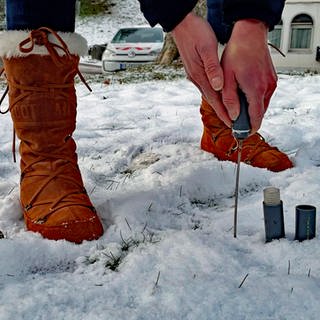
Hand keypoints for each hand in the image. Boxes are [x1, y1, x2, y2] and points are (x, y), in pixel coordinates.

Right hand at [172, 12, 231, 126]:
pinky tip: (218, 96)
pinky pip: (206, 87)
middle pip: (211, 100)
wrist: (181, 24)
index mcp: (200, 75)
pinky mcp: (195, 71)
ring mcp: (194, 75)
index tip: (231, 123)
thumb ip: (212, 67)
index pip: (214, 99)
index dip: (223, 112)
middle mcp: (196, 78)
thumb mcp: (206, 47)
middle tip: (231, 124)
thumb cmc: (195, 32)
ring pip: (209, 94)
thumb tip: (218, 86)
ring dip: (218, 105)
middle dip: (221, 113)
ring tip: (227, 113)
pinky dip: (214, 95)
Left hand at [221, 19, 276, 132]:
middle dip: (248, 119)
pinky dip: (255, 100)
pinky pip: (264, 95)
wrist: (250, 34)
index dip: (249, 128)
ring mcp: (271, 83)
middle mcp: (267, 88)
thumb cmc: (236, 53)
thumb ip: (229, 99)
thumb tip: (233, 116)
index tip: (243, 134)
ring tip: (237, 107)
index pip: (255, 118)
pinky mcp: (272, 79)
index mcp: (255, 90)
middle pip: (260, 113)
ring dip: (252, 109)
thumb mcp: (226, 78)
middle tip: (236, 122)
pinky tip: (245, 95)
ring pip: (262, 105)